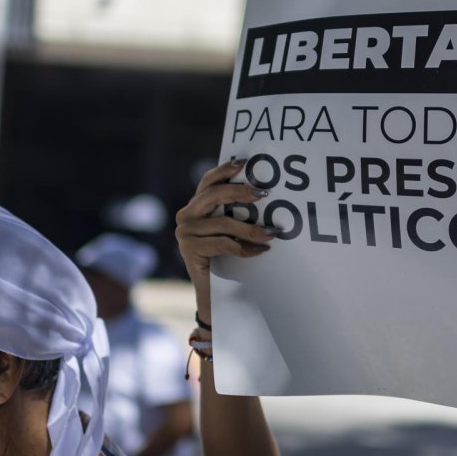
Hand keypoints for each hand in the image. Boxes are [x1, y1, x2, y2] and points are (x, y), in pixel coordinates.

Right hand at [175, 158, 277, 316]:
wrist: (215, 292)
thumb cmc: (227, 257)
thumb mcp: (229, 230)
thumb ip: (235, 212)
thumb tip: (260, 192)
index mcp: (195, 206)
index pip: (207, 182)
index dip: (224, 170)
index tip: (245, 163)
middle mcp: (185, 216)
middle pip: (213, 196)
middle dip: (240, 193)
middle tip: (263, 194)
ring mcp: (184, 233)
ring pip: (223, 223)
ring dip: (251, 229)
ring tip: (272, 234)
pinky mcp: (189, 250)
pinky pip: (223, 243)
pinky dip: (244, 247)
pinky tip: (259, 251)